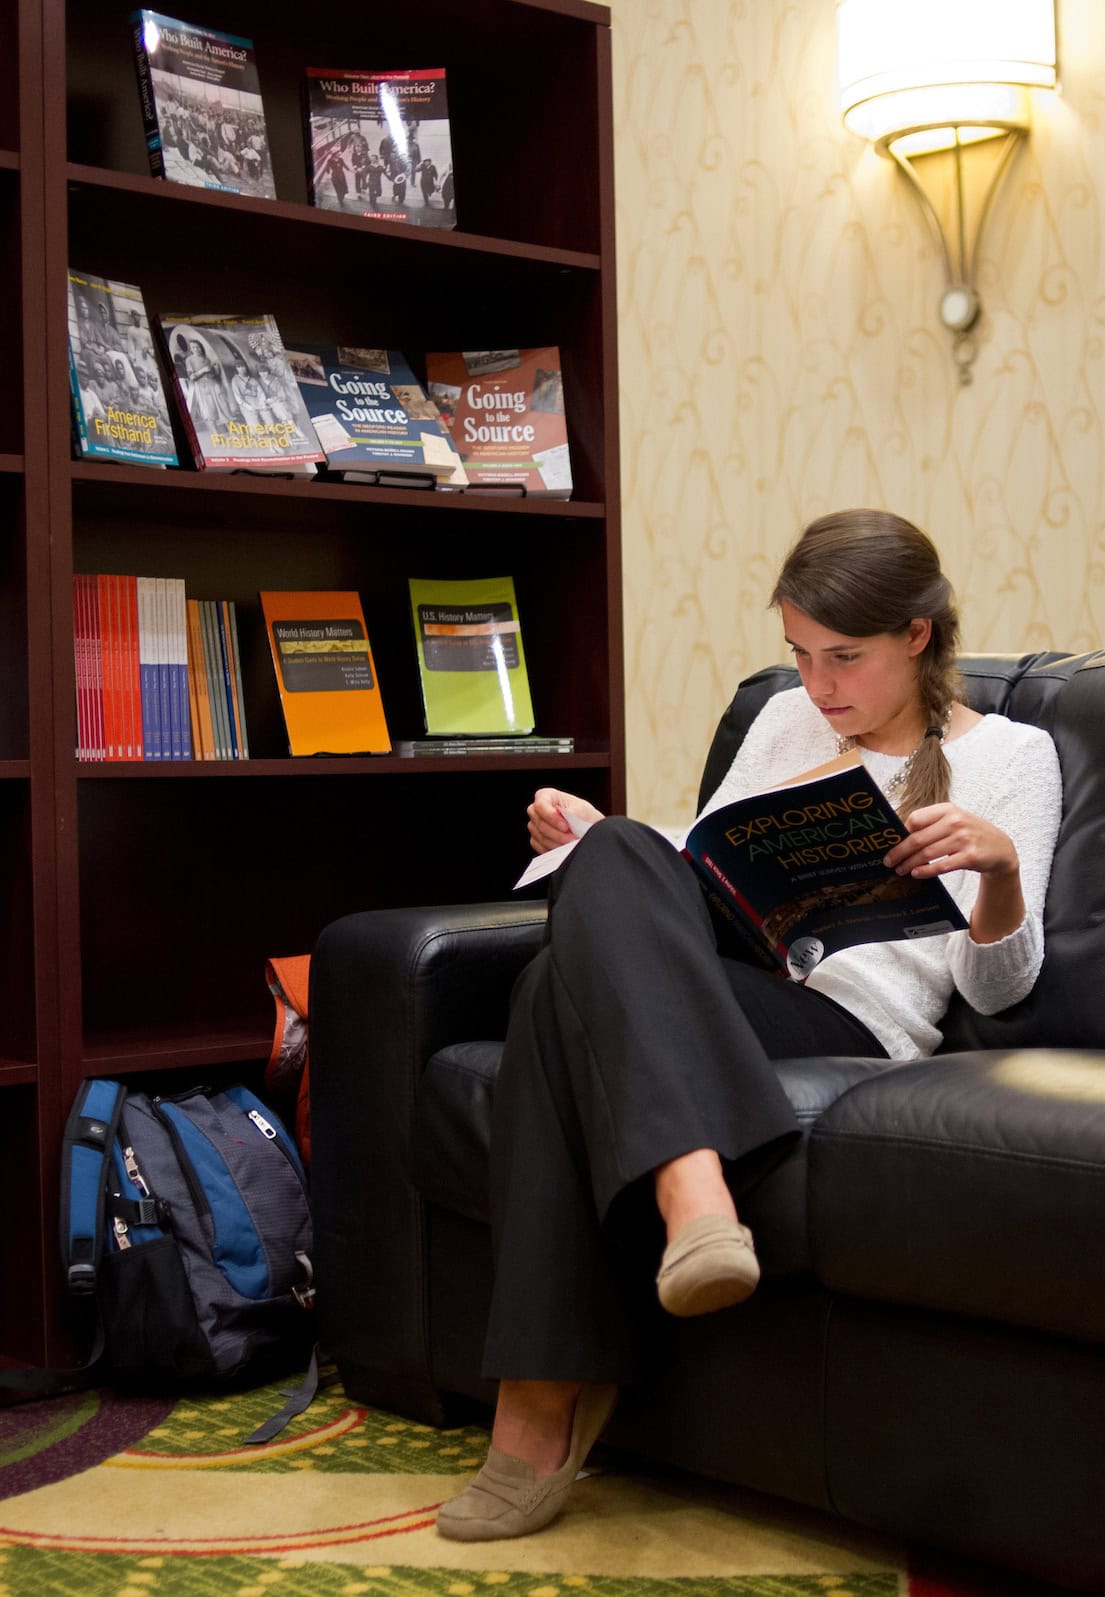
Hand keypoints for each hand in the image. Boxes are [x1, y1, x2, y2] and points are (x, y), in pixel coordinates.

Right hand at [527, 788, 604, 853]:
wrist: (585, 826)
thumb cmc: (582, 814)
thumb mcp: (582, 809)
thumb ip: (572, 811)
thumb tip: (565, 815)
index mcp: (546, 796)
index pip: (541, 805)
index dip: (552, 817)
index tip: (566, 826)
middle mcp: (537, 810)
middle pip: (540, 823)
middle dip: (558, 834)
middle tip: (572, 838)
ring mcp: (534, 825)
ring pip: (541, 837)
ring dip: (557, 842)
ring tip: (571, 843)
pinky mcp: (536, 839)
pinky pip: (540, 846)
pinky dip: (553, 848)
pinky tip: (564, 847)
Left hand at [883, 803, 1017, 881]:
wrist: (1001, 848)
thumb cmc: (970, 834)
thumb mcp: (954, 821)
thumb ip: (931, 824)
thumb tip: (901, 835)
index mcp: (948, 810)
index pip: (916, 819)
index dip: (901, 832)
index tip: (891, 843)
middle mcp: (955, 821)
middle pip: (918, 838)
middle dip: (900, 852)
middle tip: (888, 861)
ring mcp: (964, 839)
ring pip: (927, 853)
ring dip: (910, 863)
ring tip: (900, 870)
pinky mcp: (970, 856)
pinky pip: (942, 865)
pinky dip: (926, 871)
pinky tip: (916, 873)